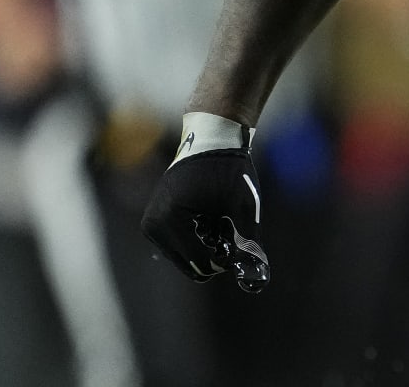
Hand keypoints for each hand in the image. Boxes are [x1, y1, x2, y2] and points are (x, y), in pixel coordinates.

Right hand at [141, 112, 269, 291]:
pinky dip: (197, 239)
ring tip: (218, 217)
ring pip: (185, 258)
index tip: (239, 239)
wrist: (210, 139)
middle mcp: (153, 225)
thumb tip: (258, 270)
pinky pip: (179, 246)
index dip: (226, 258)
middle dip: (214, 252)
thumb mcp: (243, 202)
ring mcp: (150, 224)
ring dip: (206, 246)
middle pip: (190, 265)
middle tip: (228, 225)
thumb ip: (249, 238)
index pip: (200, 262)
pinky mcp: (153, 222)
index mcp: (171, 220)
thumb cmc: (228, 168)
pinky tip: (208, 216)